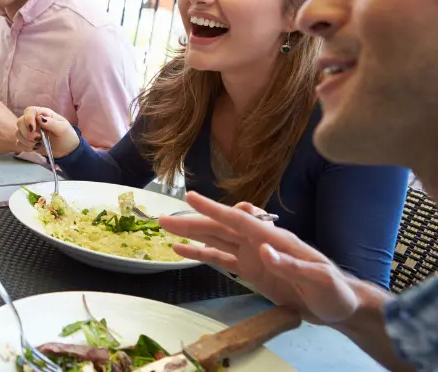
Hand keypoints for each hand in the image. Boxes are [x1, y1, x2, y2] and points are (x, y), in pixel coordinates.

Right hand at [15, 107, 79, 157]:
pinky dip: (25, 147)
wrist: (67, 150)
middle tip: (39, 139)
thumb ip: (52, 123)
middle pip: (20, 122)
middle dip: (27, 133)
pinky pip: (19, 143)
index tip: (33, 129)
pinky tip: (35, 148)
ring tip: (39, 144)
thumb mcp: (63, 129)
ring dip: (27, 141)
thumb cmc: (66, 136)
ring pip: (18, 133)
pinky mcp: (27, 141)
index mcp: (43, 114)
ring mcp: (29, 131)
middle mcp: (34, 121)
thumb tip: (40, 119)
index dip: (28, 119)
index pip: (29, 111)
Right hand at [159, 192, 359, 325]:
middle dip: (192, 221)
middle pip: (220, 228)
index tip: (191, 197)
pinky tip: (182, 250)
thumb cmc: (335, 292)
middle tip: (163, 218)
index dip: (214, 209)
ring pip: (216, 239)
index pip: (239, 220)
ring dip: (192, 233)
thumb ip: (291, 265)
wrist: (341, 307)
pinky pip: (220, 259)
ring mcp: (253, 256)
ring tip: (166, 228)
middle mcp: (260, 242)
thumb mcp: (320, 281)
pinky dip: (200, 253)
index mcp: (275, 239)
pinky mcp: (250, 270)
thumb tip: (263, 249)